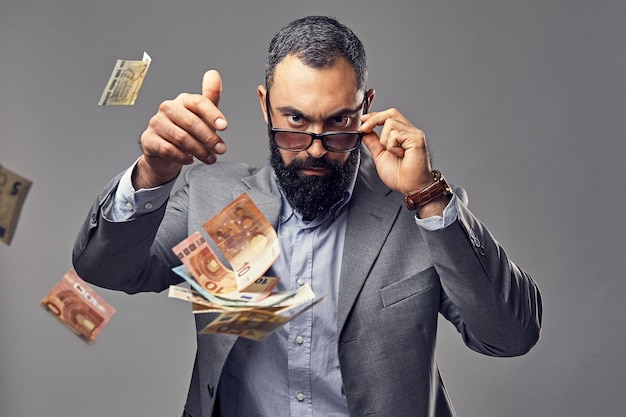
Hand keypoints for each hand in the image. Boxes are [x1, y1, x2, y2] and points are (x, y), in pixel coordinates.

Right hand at [134, 70, 227, 188]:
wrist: (164, 152)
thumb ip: (210, 97)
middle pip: (191, 122)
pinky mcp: (149, 139)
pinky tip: (190, 159)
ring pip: (181, 138)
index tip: (224, 127)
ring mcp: (156, 123)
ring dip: (199, 151)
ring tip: (210, 158)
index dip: (212, 114)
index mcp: (183, 100)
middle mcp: (168, 108)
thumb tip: (214, 74)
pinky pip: (168, 149)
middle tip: (221, 149)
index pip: (198, 102)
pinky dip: (183, 157)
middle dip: (209, 138)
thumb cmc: (186, 131)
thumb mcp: (202, 116)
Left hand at [359, 108, 433, 194]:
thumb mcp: (380, 156)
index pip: (389, 116)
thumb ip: (374, 143)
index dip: (374, 116)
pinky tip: (400, 154)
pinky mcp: (417, 139)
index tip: (363, 121)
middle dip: (375, 119)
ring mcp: (414, 134)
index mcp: (402, 134)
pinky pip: (396, 134)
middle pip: (391, 113)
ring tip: (393, 153)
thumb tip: (366, 133)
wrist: (411, 187)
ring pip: (391, 123)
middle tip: (364, 128)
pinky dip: (392, 146)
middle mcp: (410, 132)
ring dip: (385, 140)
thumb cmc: (401, 176)